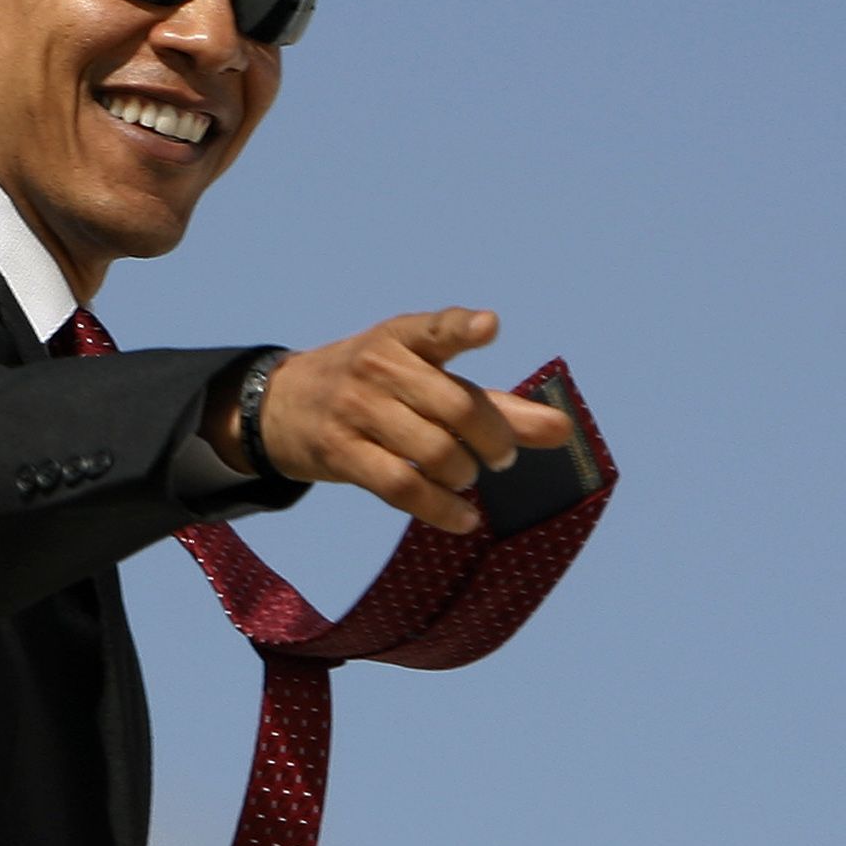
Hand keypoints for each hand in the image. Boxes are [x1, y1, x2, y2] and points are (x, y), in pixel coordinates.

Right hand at [214, 308, 573, 534]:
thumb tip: (562, 429)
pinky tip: (465, 519)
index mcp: (401, 338)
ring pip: (432, 452)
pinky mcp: (340, 452)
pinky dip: (442, 509)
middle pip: (456, 406)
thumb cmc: (374, 390)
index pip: (436, 329)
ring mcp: (354, 409)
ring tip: (465, 478)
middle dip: (493, 441)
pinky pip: (402, 487)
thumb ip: (494, 403)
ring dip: (464, 474)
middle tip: (501, 458)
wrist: (282, 406)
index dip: (463, 328)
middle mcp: (376, 367)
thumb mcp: (423, 380)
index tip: (489, 327)